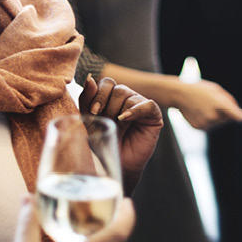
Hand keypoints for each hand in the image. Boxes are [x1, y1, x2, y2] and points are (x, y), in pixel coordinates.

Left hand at [79, 76, 162, 194]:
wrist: (117, 164)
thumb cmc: (103, 142)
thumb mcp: (90, 120)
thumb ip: (88, 99)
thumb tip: (90, 77)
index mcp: (111, 96)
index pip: (107, 83)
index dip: (98, 94)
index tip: (94, 112)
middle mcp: (127, 97)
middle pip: (117, 88)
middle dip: (108, 106)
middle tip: (106, 121)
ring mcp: (140, 105)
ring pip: (128, 95)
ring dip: (119, 112)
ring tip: (118, 127)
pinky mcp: (153, 115)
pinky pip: (147, 104)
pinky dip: (135, 110)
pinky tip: (125, 119)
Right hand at [174, 78, 241, 130]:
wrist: (179, 94)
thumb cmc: (199, 89)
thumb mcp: (215, 88)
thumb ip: (229, 99)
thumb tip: (237, 111)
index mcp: (219, 104)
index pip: (235, 115)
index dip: (241, 117)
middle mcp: (213, 116)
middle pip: (227, 119)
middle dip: (224, 112)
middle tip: (212, 102)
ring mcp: (205, 123)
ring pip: (218, 123)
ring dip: (215, 117)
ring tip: (204, 106)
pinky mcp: (199, 128)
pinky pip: (209, 126)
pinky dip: (207, 120)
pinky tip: (199, 112)